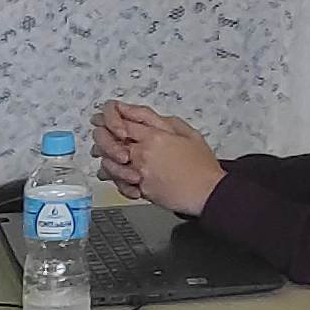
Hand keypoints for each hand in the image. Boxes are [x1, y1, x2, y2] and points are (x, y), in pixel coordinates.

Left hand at [96, 105, 226, 218]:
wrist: (207, 192)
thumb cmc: (201, 165)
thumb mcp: (188, 133)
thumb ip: (164, 122)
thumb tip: (145, 117)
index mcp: (155, 136)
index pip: (122, 121)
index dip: (110, 119)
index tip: (105, 119)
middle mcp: (143, 153)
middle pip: (109, 141)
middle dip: (102, 138)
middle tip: (102, 138)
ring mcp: (139, 172)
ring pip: (108, 163)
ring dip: (106, 159)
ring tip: (110, 158)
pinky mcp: (139, 189)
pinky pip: (118, 183)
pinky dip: (115, 179)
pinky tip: (119, 176)